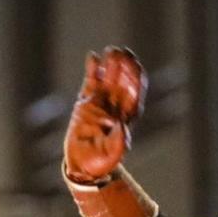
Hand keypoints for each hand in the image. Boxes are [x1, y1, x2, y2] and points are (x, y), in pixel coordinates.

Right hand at [64, 47, 146, 184]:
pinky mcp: (86, 102)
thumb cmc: (100, 163)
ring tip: (110, 50)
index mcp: (127, 116)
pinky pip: (91, 81)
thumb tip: (123, 126)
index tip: (132, 63)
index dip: (135, 76)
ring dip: (111, 64)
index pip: (135, 91)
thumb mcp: (112, 156)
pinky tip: (93, 57)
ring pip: (109, 77)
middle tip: (120, 52)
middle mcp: (116, 106)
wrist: (83, 166)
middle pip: (123, 80)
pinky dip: (93, 69)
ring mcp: (101, 102)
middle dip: (124, 65)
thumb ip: (119, 143)